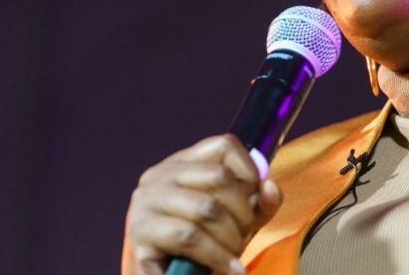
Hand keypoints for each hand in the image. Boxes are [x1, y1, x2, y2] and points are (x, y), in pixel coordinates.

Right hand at [122, 135, 282, 274]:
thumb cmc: (204, 245)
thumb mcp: (238, 220)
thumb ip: (260, 203)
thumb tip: (269, 187)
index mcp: (183, 163)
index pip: (223, 145)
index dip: (249, 171)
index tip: (255, 199)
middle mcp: (160, 174)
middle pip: (219, 176)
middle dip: (243, 212)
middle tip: (245, 236)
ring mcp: (146, 200)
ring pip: (206, 207)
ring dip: (231, 237)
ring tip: (235, 254)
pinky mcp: (140, 231)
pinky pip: (189, 237)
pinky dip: (217, 255)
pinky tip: (229, 268)